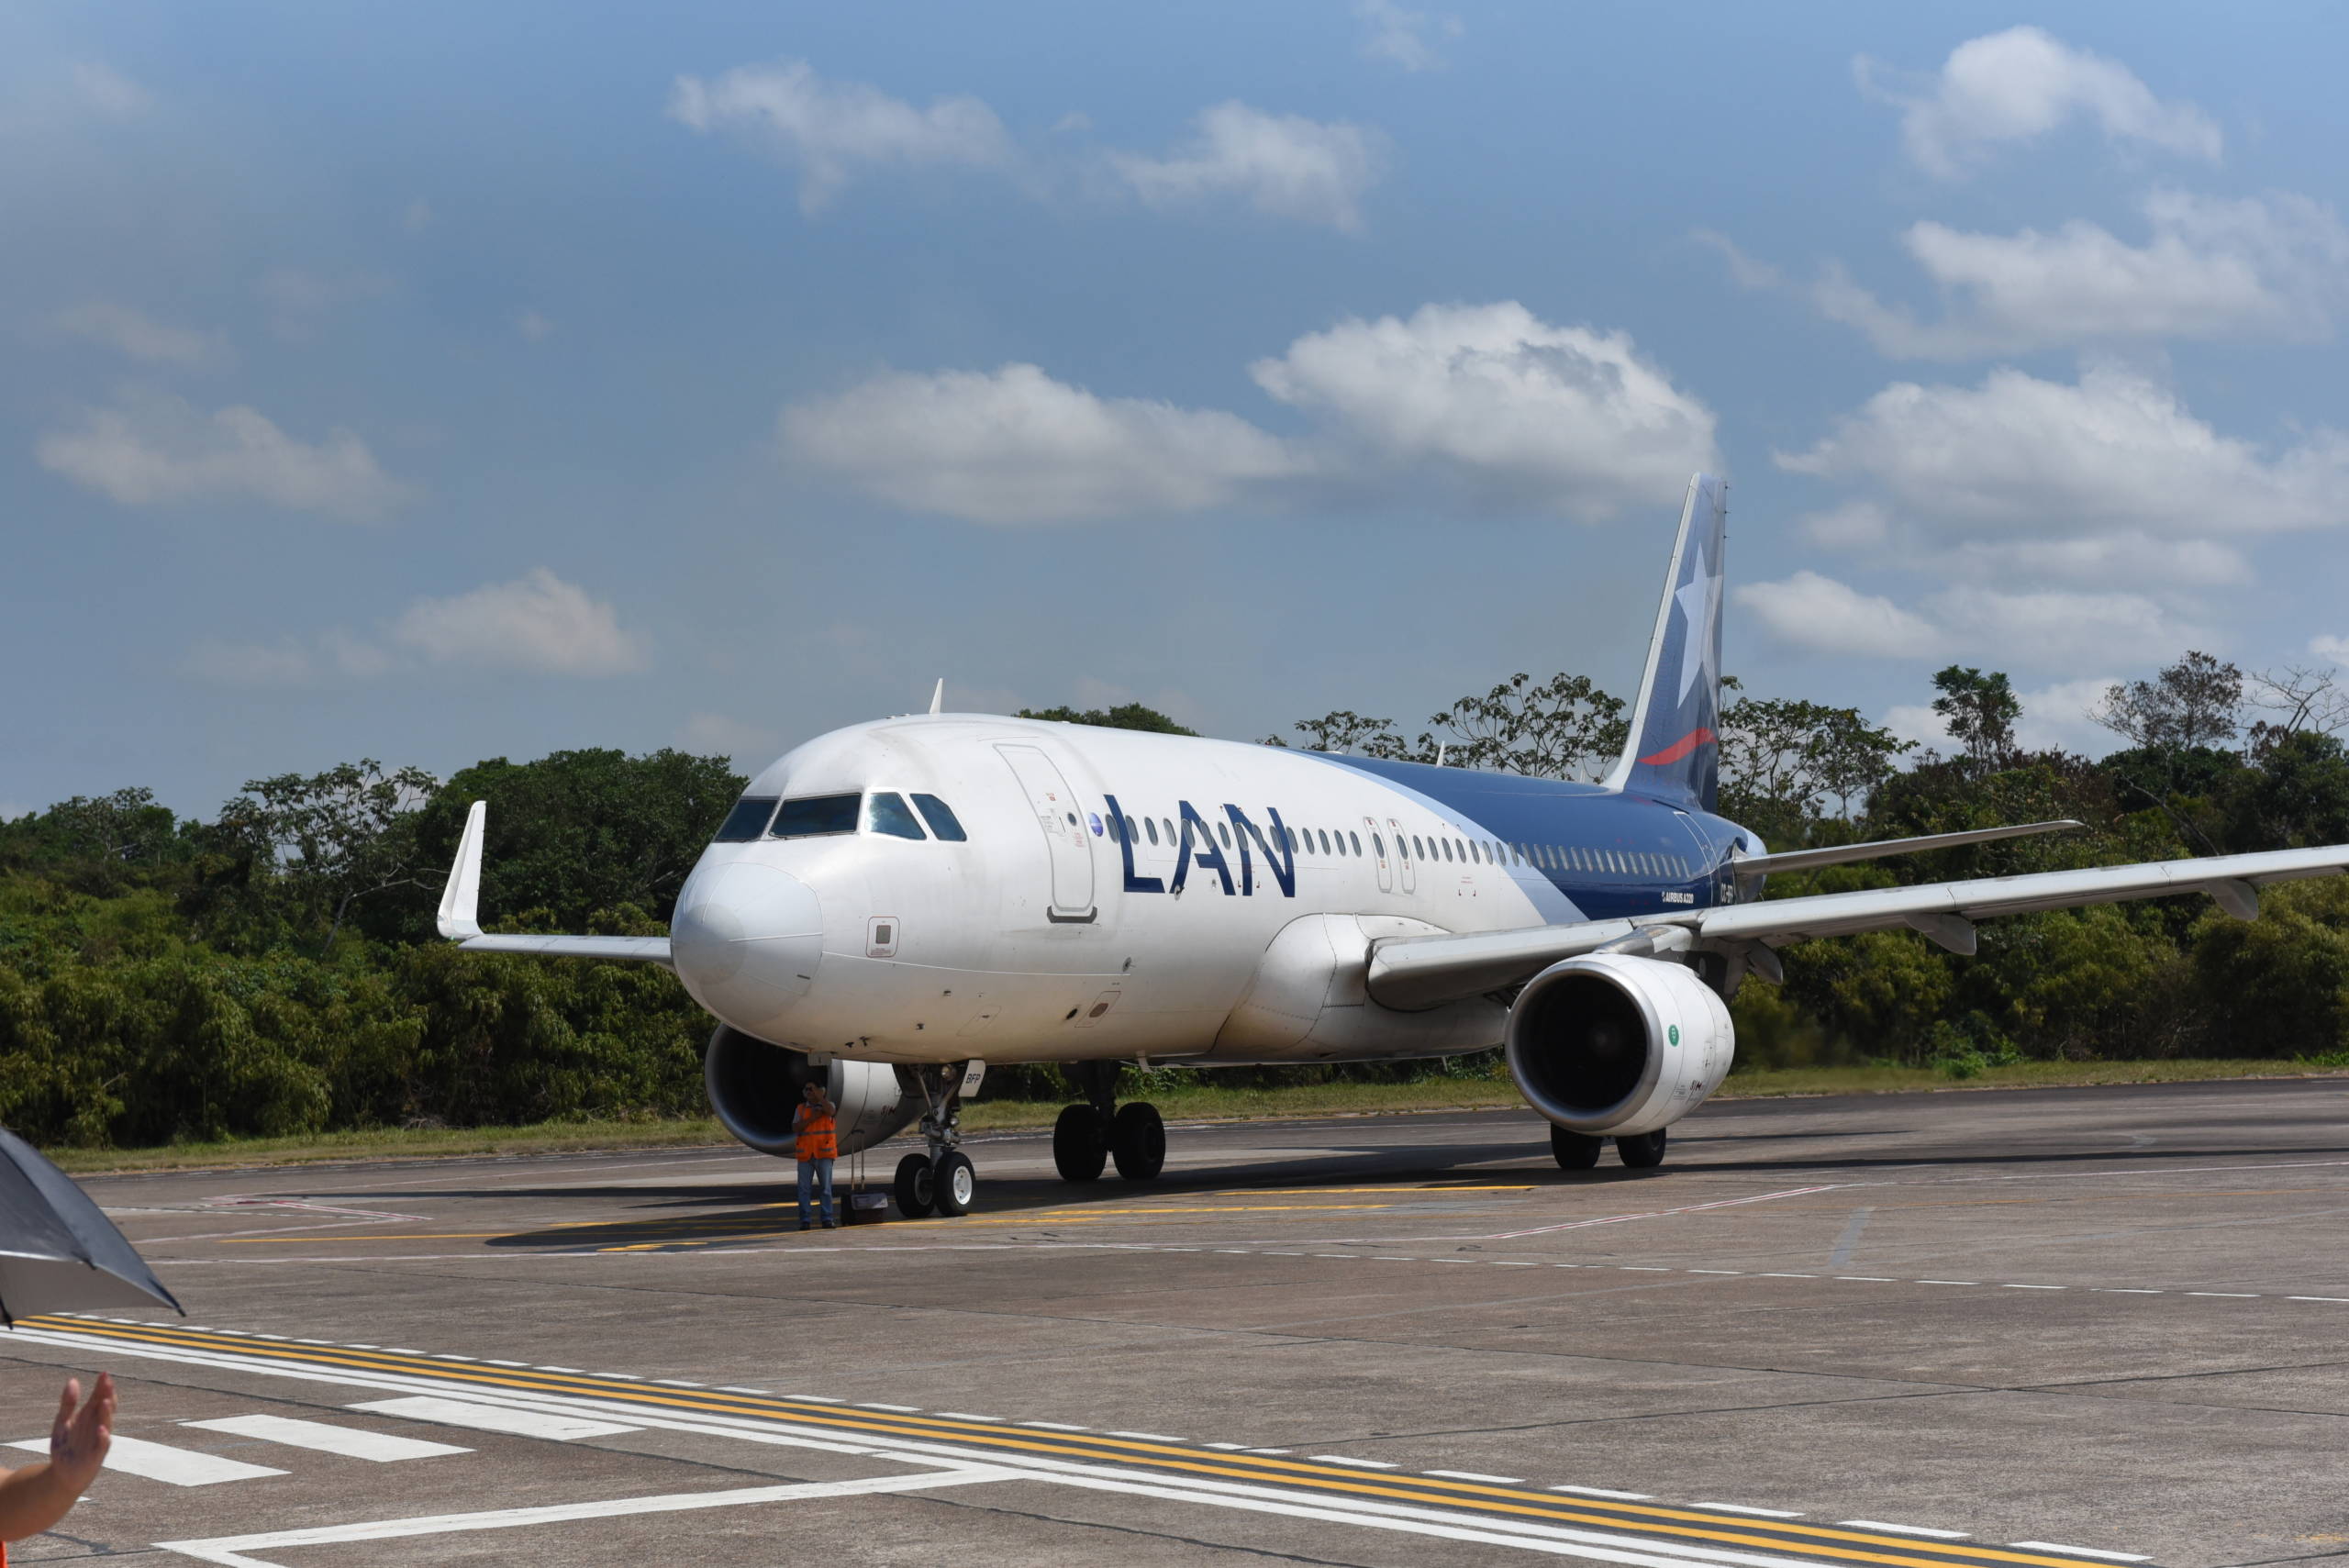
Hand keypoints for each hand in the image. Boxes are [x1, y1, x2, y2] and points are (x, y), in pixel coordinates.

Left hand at [47, 1374, 112, 1491]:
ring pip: (106, 1423)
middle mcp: (98, 1425)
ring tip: (104, 1401)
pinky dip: (103, 1437)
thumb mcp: (62, 1423)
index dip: (103, 1386)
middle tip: (107, 1382)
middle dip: (107, 1395)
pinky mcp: (96, 1455)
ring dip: (106, 1413)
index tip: (104, 1373)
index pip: (100, 1397)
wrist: (63, 1475)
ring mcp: (99, 1439)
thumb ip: (68, 1403)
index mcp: (90, 1416)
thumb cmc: (65, 1447)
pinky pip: (102, 1445)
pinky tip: (101, 1429)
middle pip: (106, 1407)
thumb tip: (73, 1380)